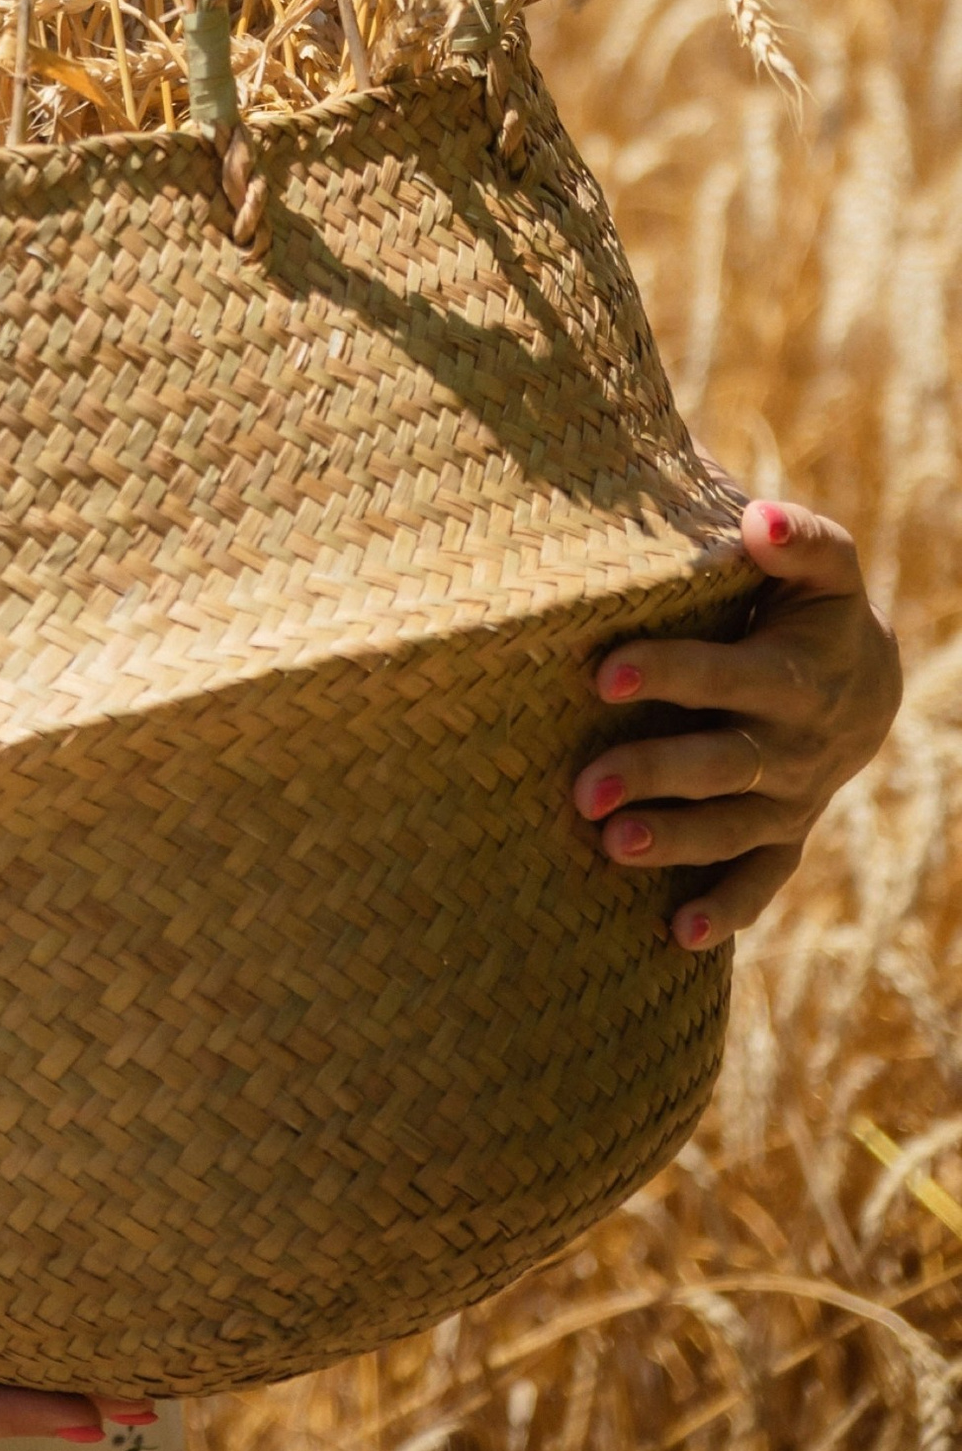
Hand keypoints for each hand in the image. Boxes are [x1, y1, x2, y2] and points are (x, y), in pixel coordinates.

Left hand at [573, 497, 902, 947]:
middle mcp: (791, 746)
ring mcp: (789, 799)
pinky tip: (675, 934)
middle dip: (655, 775)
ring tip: (611, 847)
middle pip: (721, 766)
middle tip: (583, 789)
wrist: (867, 682)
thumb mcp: (824, 564)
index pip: (725, 677)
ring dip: (675, 843)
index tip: (603, 674)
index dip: (668, 674)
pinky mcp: (784, 834)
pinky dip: (725, 909)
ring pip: (732, 830)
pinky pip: (761, 880)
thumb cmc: (817, 606)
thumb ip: (795, 538)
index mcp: (791, 675)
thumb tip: (756, 516)